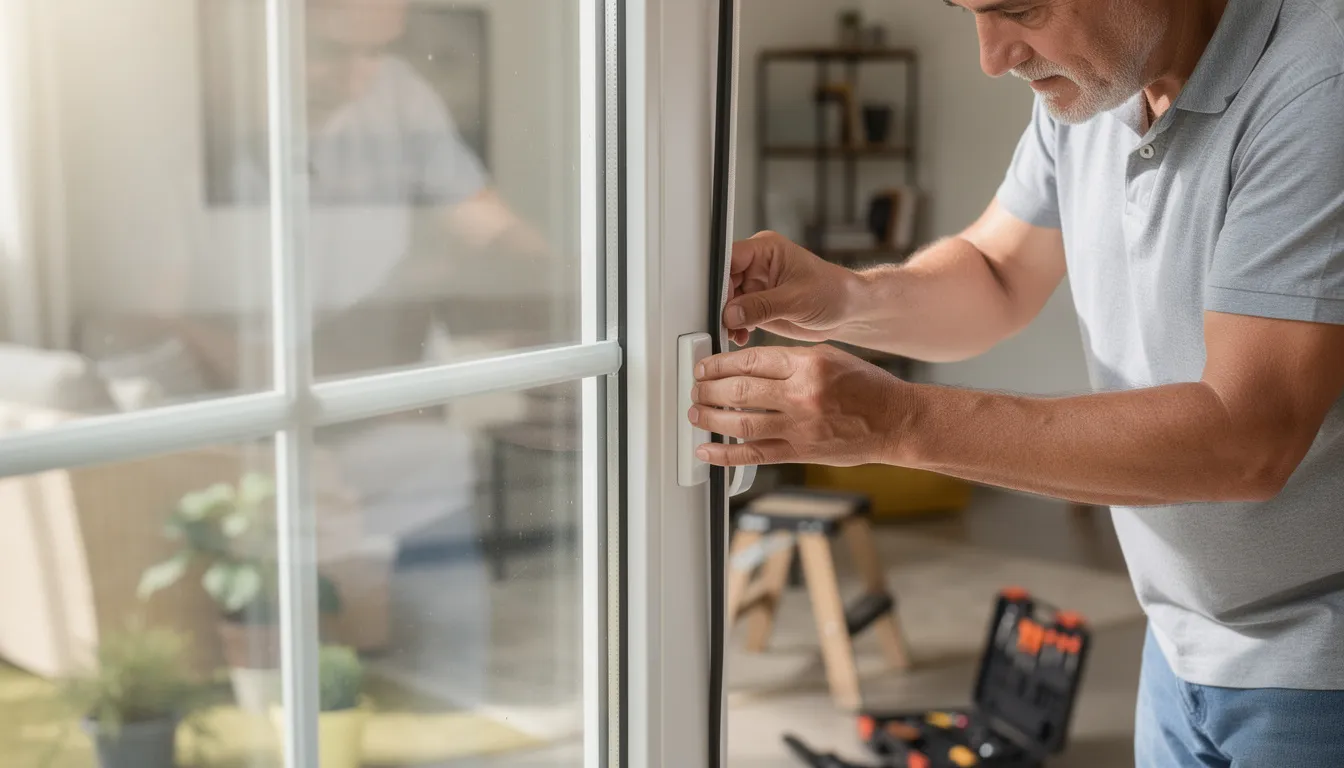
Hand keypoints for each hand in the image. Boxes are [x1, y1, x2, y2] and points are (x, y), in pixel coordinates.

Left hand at [689, 345, 911, 466]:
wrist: (896, 421)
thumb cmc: (867, 388)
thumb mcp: (830, 356)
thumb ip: (789, 360)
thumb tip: (747, 364)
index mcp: (808, 365)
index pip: (750, 360)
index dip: (719, 364)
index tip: (705, 367)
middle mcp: (801, 395)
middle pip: (739, 390)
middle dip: (708, 389)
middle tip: (695, 388)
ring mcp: (800, 427)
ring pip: (741, 422)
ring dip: (710, 418)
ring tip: (695, 413)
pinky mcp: (801, 452)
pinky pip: (755, 454)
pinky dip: (726, 454)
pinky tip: (707, 450)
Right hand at [723, 232, 856, 345]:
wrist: (848, 312)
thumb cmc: (833, 292)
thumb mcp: (797, 299)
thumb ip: (761, 306)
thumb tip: (731, 313)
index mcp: (765, 250)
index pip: (729, 258)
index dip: (719, 278)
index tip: (716, 301)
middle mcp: (757, 266)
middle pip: (723, 280)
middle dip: (721, 304)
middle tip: (723, 323)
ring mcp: (756, 287)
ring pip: (726, 301)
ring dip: (726, 319)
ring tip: (733, 333)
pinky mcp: (757, 306)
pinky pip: (735, 316)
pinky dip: (735, 328)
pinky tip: (741, 337)